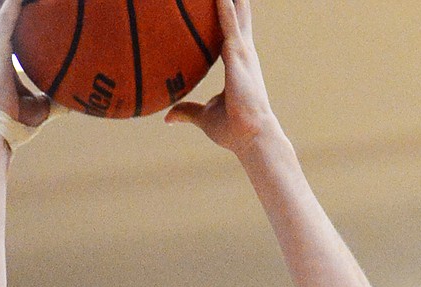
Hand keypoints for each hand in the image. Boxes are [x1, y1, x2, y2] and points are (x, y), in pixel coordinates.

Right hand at [0, 0, 50, 126]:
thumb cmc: (15, 124)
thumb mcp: (39, 108)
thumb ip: (53, 99)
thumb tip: (74, 102)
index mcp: (1, 58)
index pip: (10, 28)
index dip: (18, 13)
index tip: (29, 2)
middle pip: (1, 14)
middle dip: (8, 1)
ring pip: (1, 12)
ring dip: (10, 1)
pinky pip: (5, 23)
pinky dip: (12, 8)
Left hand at [165, 0, 273, 152]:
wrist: (252, 139)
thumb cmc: (234, 131)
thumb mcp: (205, 117)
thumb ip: (187, 110)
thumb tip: (167, 117)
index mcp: (237, 60)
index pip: (230, 25)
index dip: (227, 6)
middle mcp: (242, 50)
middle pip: (236, 9)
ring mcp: (242, 51)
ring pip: (232, 9)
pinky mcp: (237, 56)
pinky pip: (227, 22)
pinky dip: (221, 5)